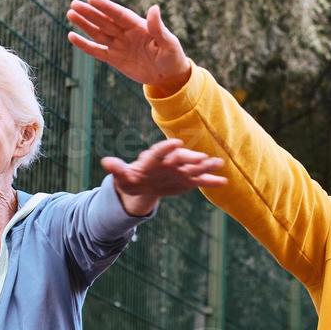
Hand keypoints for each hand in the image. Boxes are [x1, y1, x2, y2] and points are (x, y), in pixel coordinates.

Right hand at [67, 0, 191, 92]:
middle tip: (74, 4)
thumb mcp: (169, 43)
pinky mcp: (114, 59)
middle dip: (90, 13)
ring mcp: (119, 45)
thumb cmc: (172, 57)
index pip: (119, 15)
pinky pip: (97, 51)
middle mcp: (126, 33)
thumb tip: (154, 8)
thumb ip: (158, 28)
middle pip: (105, 21)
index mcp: (138, 26)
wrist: (169, 76)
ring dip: (84, 24)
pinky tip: (72, 36)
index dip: (105, 7)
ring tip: (70, 13)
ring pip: (98, 33)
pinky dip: (85, 45)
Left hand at [106, 138, 226, 215]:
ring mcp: (179, 171)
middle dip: (191, 157)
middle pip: (181, 158)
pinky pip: (200, 180)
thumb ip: (118, 169)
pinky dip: (211, 180)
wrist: (142, 186)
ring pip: (194, 167)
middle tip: (202, 158)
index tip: (176, 143)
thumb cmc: (131, 179)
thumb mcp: (123, 176)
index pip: (160, 151)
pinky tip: (224, 180)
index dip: (167, 147)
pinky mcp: (186, 181)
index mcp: (153, 159)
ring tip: (220, 163)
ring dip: (206, 165)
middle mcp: (169, 162)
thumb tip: (106, 162)